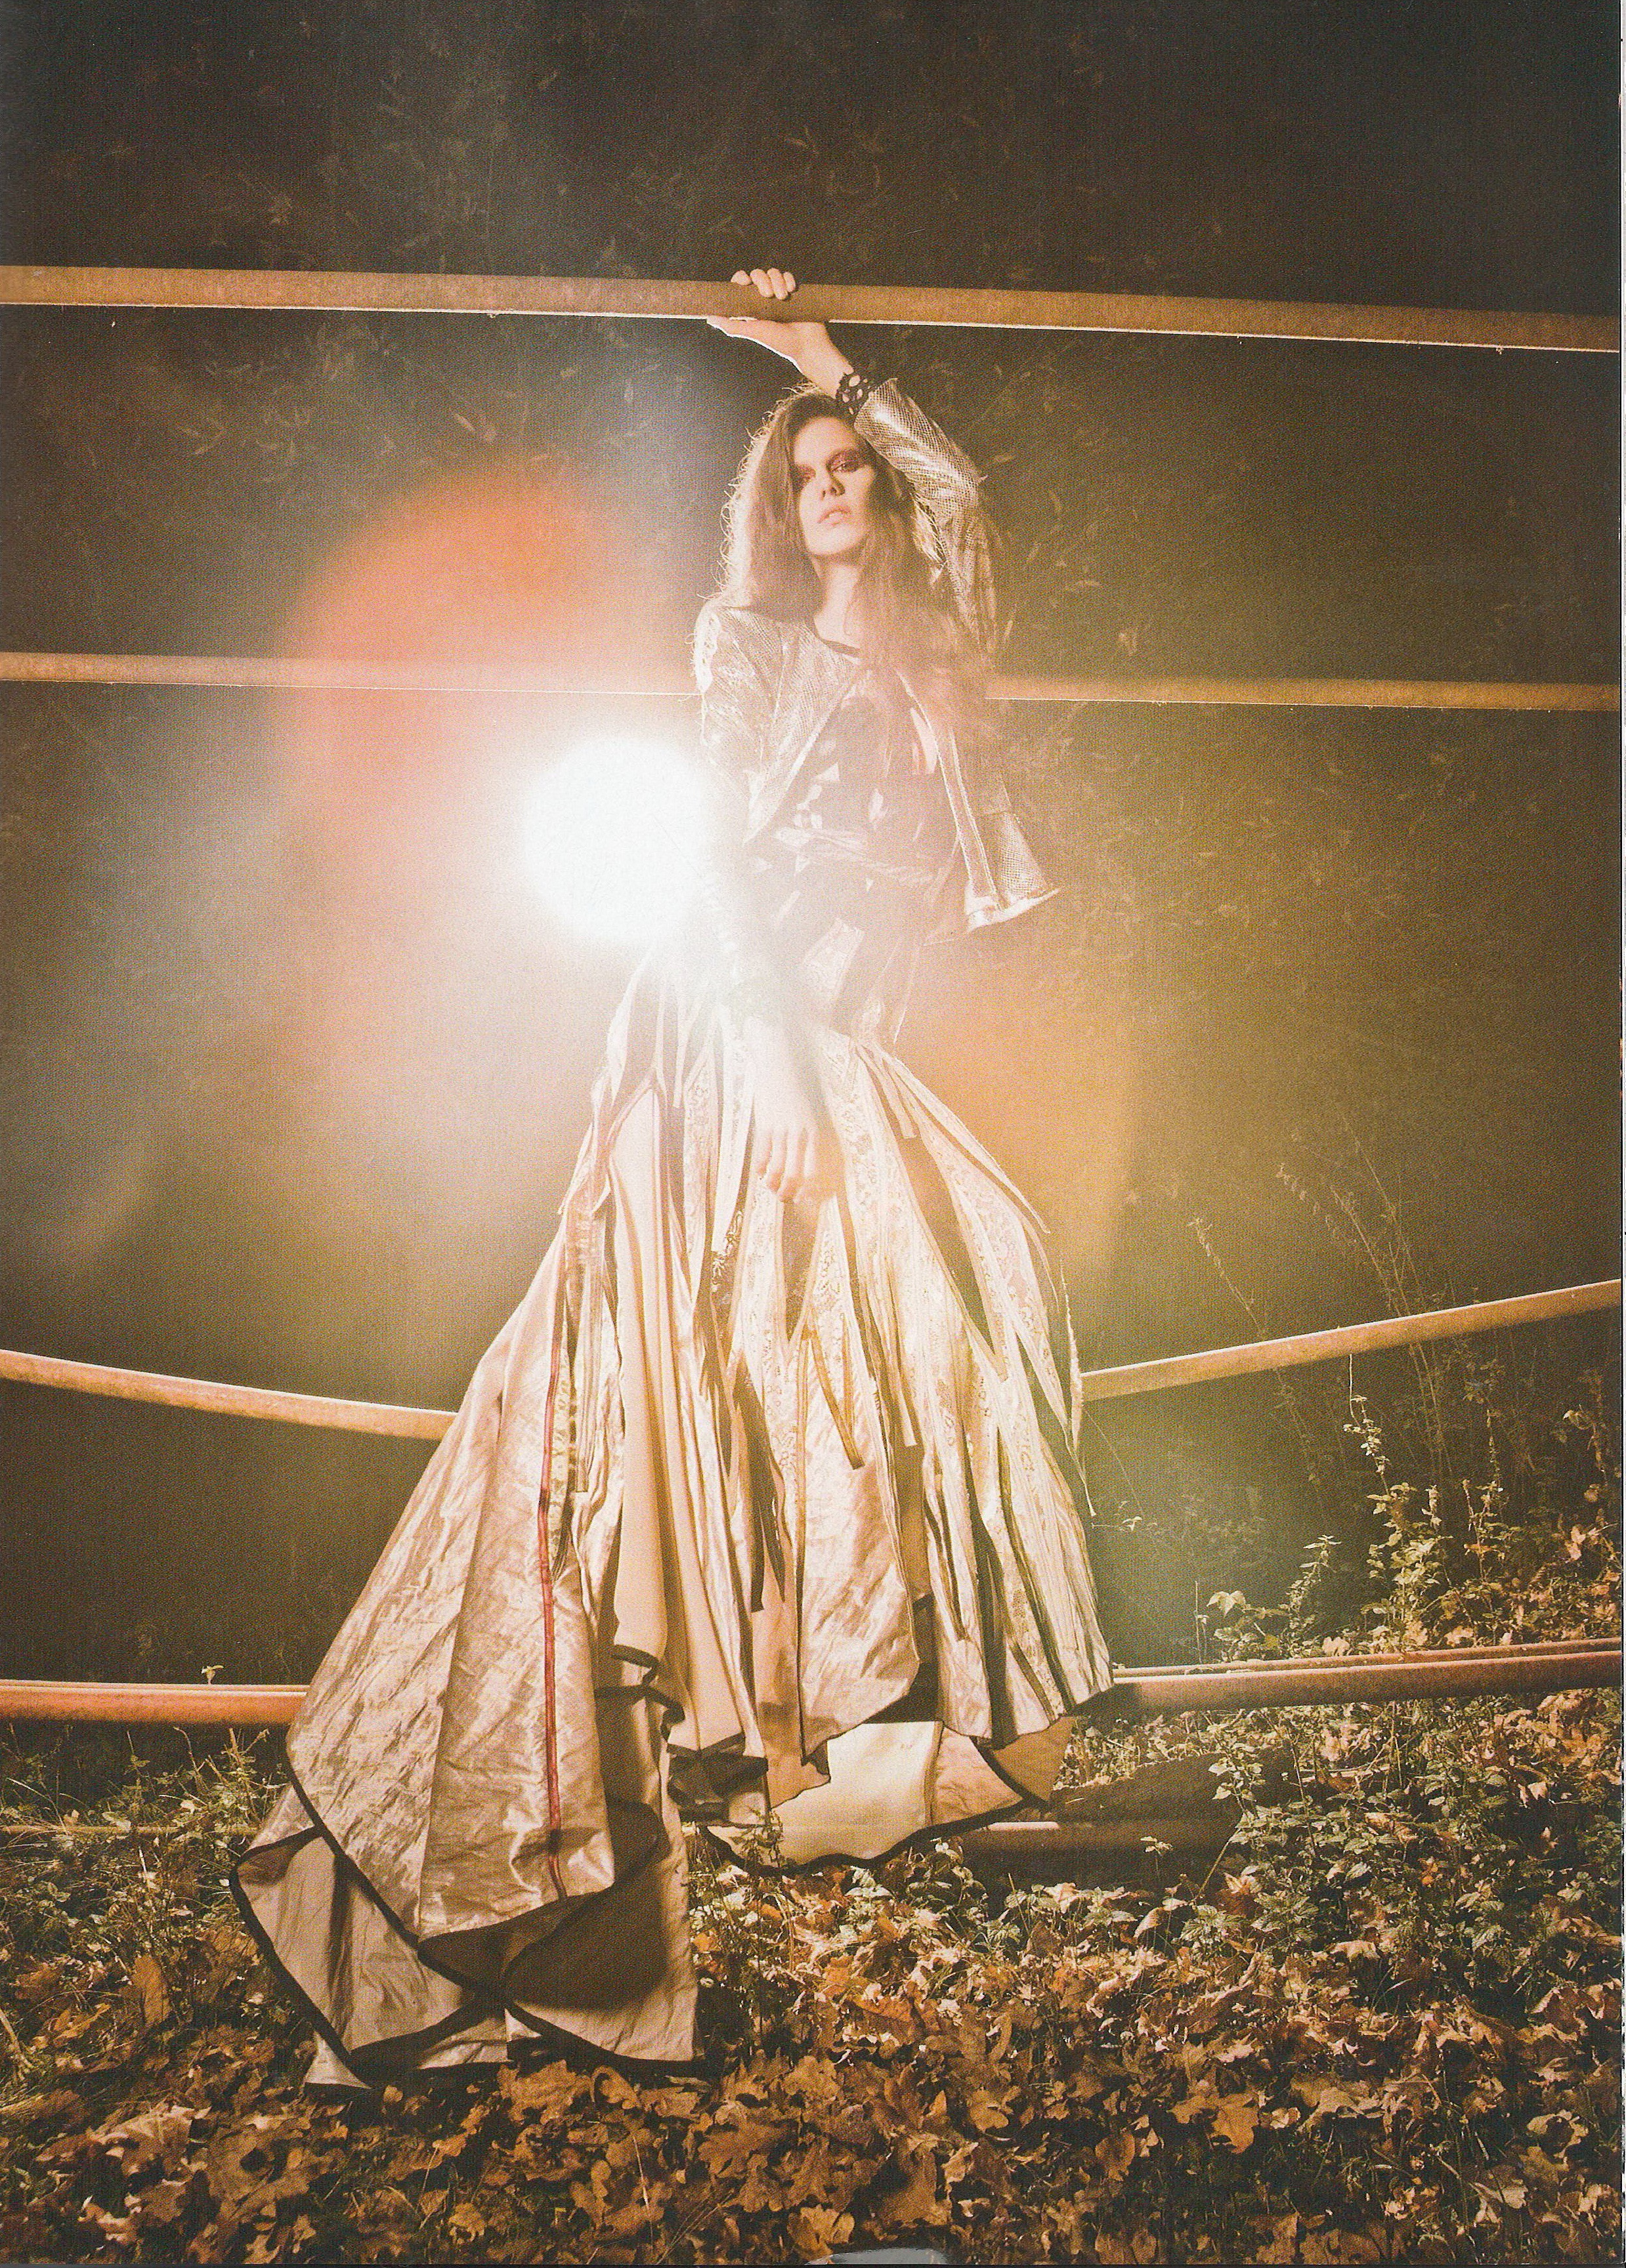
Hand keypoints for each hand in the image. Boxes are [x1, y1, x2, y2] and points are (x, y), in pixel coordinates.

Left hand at [708, 267, 849, 392]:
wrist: (806, 344)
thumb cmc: (779, 341)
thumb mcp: (752, 332)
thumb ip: (731, 325)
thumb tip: (709, 318)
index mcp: (752, 304)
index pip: (741, 282)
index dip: (741, 278)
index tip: (745, 283)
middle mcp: (764, 297)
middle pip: (757, 273)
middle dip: (762, 280)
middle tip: (769, 296)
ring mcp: (780, 292)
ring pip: (773, 272)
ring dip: (777, 281)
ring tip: (783, 297)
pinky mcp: (794, 290)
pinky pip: (788, 275)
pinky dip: (789, 280)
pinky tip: (791, 292)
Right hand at [743, 1018, 834, 1204]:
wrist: (781, 1064)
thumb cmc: (800, 1088)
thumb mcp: (813, 1112)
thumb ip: (812, 1135)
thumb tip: (810, 1159)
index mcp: (816, 1132)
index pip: (814, 1170)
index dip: (810, 1188)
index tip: (806, 1198)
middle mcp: (800, 1134)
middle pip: (796, 1173)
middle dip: (791, 1190)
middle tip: (786, 1198)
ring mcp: (782, 1130)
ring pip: (778, 1167)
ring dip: (774, 1183)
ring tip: (773, 1190)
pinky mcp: (765, 1124)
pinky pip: (763, 1153)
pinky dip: (761, 1167)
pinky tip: (760, 1174)